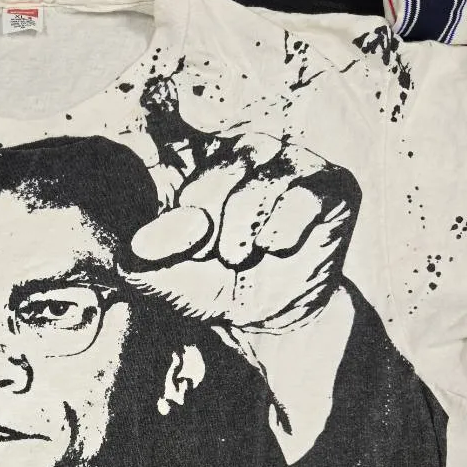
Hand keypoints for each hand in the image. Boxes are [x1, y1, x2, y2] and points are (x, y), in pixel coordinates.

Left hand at [125, 132, 360, 331]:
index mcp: (211, 163)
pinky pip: (304, 196)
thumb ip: (149, 264)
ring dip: (246, 233)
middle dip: (217, 229)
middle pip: (225, 172)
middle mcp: (254, 151)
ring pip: (262, 184)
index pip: (188, 174)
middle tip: (226, 258)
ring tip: (248, 256)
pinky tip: (278, 247)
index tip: (191, 254)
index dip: (185, 223)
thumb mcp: (179, 280)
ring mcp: (296, 163)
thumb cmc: (226, 285)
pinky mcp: (333, 186)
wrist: (281, 314)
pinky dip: (283, 230)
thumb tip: (133, 251)